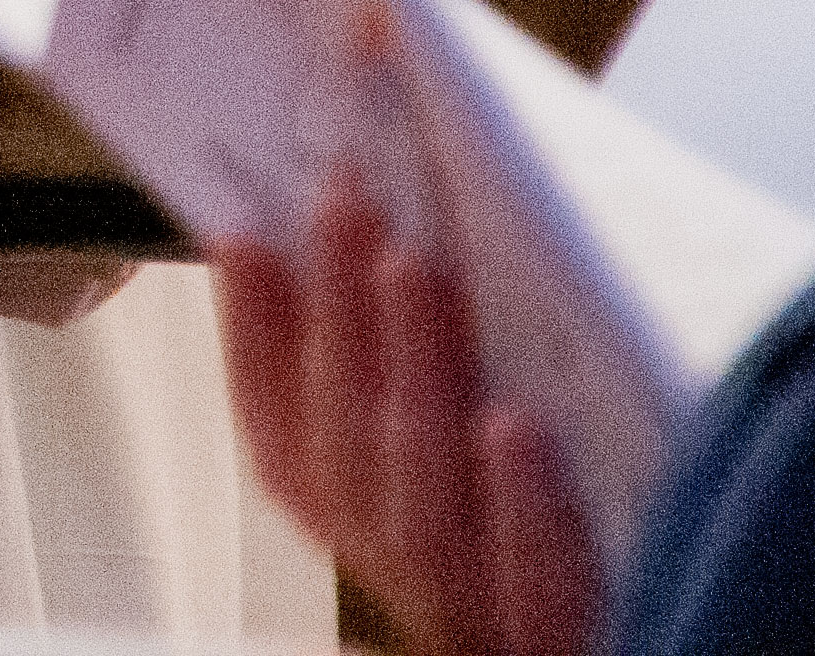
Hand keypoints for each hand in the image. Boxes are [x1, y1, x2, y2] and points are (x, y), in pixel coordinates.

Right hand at [216, 176, 602, 655]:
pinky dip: (518, 505)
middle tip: (343, 202)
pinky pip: (537, 584)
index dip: (252, 341)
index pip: (286, 438)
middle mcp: (406, 588)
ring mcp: (481, 624)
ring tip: (412, 269)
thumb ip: (436, 384)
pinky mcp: (566, 645)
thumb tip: (405, 240)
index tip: (240, 233)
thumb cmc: (574, 554)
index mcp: (372, 543)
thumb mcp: (481, 474)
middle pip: (349, 450)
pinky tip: (514, 427)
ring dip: (412, 376)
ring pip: (421, 503)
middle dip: (337, 319)